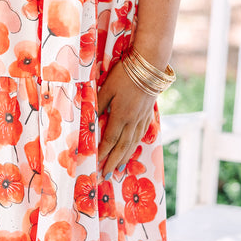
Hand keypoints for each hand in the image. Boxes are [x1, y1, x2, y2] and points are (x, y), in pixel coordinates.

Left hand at [97, 60, 155, 179]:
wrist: (151, 65)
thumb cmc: (125, 74)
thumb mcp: (107, 87)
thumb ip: (98, 104)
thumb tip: (90, 120)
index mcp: (121, 115)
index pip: (110, 140)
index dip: (102, 153)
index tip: (96, 165)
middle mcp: (133, 120)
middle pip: (122, 146)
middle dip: (114, 162)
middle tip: (107, 175)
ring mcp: (143, 117)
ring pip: (133, 142)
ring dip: (125, 157)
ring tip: (119, 168)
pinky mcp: (149, 113)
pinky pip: (141, 133)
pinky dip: (136, 144)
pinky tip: (133, 147)